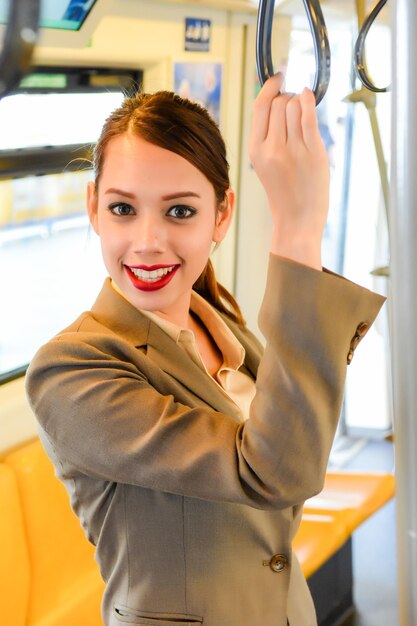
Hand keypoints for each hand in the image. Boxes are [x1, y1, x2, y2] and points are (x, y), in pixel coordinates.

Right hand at [249, 73, 329, 269]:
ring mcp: (292, 150)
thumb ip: (268, 134)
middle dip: (288, 99)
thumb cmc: (284, 192)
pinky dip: (309, 99)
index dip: (269, 86)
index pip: (260, 107)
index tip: (278, 76)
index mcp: (255, 150)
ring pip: (294, 105)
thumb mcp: (264, 163)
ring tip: (303, 118)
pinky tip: (309, 96)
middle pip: (279, 102)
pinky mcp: (312, 152)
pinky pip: (309, 114)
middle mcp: (271, 148)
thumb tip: (278, 97)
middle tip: (294, 112)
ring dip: (300, 104)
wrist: (297, 220)